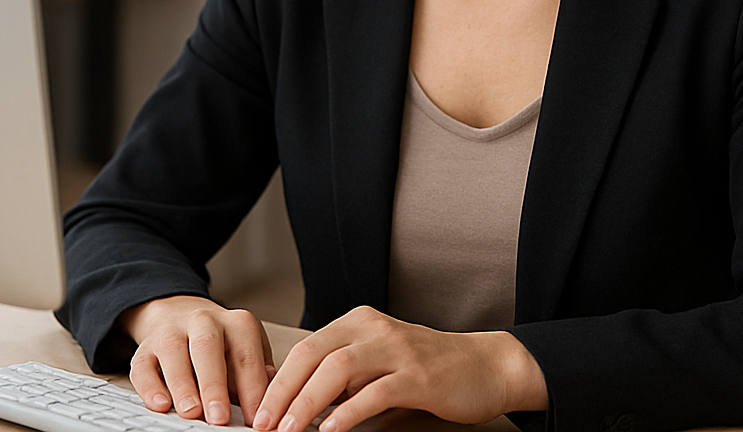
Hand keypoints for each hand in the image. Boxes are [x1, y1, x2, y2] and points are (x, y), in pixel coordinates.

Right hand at [120, 295, 275, 424]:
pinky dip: (150, 386)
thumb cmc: (222, 344)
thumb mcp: (247, 350)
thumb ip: (257, 373)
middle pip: (208, 348)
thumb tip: (270, 396)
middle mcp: (204, 321)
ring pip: (174, 353)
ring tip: (191, 411)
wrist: (180, 314)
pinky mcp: (146, 347)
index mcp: (237, 323)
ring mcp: (172, 332)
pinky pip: (144, 365)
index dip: (252, 389)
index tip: (255, 418)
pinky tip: (160, 404)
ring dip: (182, 385)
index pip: (246, 356)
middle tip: (220, 417)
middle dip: (214, 385)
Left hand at [252, 306, 546, 431]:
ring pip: (337, 369)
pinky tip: (332, 431)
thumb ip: (339, 375)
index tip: (257, 412)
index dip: (276, 381)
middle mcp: (374, 328)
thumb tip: (288, 396)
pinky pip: (375, 392)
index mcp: (359, 322)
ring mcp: (397, 349)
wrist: (485, 366)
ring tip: (289, 430)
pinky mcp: (418, 374)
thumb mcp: (377, 364)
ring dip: (307, 403)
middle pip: (313, 354)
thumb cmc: (428, 369)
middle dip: (282, 392)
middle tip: (263, 424)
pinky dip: (348, 413)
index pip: (305, 348)